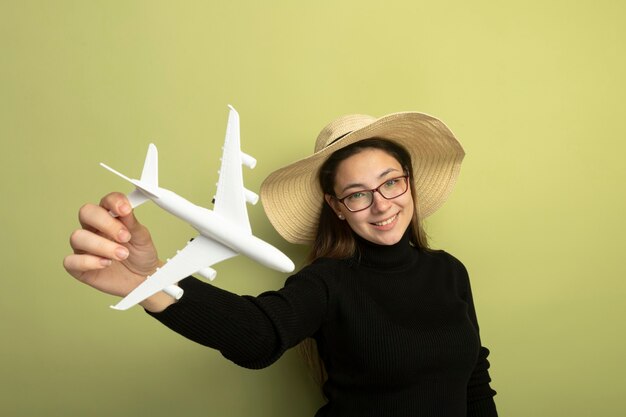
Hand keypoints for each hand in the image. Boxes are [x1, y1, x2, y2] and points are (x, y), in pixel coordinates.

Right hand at [63, 192, 173, 310]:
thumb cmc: (141, 255)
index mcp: (110, 218)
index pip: (105, 201)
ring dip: (101, 245)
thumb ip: (132, 223)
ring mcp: (84, 247)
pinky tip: (106, 263)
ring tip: (122, 254)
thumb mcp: (142, 237)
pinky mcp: (79, 267)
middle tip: (124, 236)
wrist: (143, 279)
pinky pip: (70, 260)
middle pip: (86, 213)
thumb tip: (125, 209)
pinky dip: (88, 262)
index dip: (113, 202)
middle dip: (106, 223)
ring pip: (77, 237)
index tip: (125, 210)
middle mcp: (93, 229)